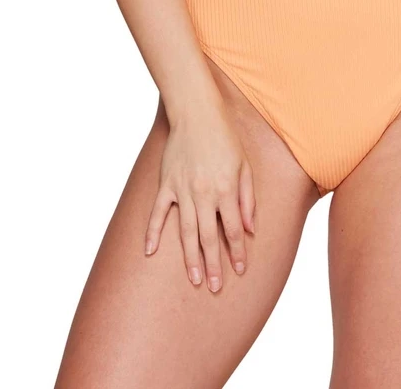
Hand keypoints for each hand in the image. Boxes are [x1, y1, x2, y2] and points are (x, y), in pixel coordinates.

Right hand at [143, 104, 255, 291]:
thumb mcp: (245, 165)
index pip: (235, 230)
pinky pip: (158, 213)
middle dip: (214, 265)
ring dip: (190, 258)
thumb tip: (251, 229)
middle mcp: (205, 194)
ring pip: (186, 232)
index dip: (238, 252)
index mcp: (227, 189)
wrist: (197, 113)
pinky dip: (152, 233)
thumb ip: (248, 199)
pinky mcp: (166, 184)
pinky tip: (150, 252)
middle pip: (210, 237)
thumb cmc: (225, 138)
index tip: (240, 270)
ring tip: (194, 280)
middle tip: (214, 287)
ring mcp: (183, 190)